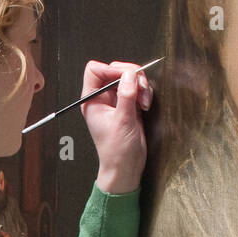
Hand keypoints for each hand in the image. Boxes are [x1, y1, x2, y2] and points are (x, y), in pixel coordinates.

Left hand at [79, 60, 152, 192]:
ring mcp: (115, 100)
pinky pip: (137, 88)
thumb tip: (130, 74)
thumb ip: (126, 96)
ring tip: (144, 102)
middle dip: (131, 76)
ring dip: (141, 85)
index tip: (125, 77)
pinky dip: (144, 92)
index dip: (110, 69)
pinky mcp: (128, 104)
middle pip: (115, 70)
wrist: (125, 166)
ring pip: (129, 78)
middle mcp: (102, 97)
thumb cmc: (116, 150)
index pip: (95, 70)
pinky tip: (146, 105)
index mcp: (92, 100)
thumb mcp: (122, 121)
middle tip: (140, 88)